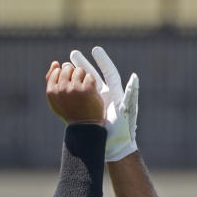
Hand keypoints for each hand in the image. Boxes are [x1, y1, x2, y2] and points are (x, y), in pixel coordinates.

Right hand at [45, 61, 104, 125]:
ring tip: (84, 93)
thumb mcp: (56, 98)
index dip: (64, 77)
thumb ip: (52, 80)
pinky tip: (91, 96)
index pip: (55, 72)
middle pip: (67, 69)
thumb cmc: (71, 112)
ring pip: (79, 70)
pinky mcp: (87, 90)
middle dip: (74, 75)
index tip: (69, 88)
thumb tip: (55, 62)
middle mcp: (60, 90)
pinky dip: (92, 85)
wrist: (85, 128)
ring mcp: (74, 89)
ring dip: (83, 79)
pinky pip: (89, 77)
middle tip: (77, 91)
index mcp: (51, 92)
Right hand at [69, 46, 138, 160]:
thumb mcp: (128, 111)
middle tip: (73, 54)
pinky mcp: (89, 111)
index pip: (109, 72)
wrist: (115, 147)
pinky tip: (62, 85)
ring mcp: (96, 103)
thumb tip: (135, 77)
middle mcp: (105, 95)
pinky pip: (78, 97)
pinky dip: (71, 90)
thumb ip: (131, 94)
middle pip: (92, 75)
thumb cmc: (124, 130)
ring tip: (63, 65)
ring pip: (82, 85)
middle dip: (82, 64)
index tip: (95, 50)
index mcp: (115, 92)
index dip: (102, 60)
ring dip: (74, 75)